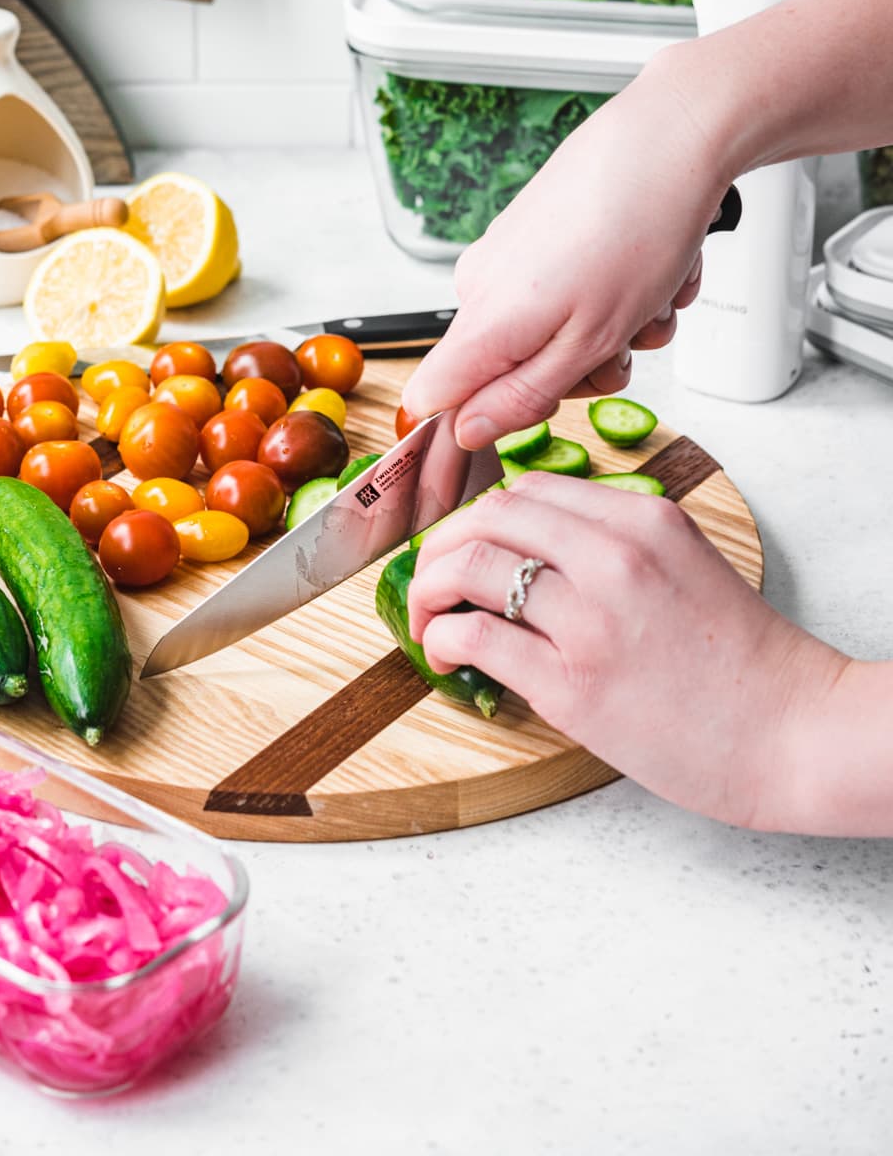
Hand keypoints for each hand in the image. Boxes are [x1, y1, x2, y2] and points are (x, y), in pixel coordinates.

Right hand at [402, 55, 730, 445]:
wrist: (669, 138)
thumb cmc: (634, 227)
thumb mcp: (586, 342)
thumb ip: (521, 396)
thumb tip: (466, 432)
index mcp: (483, 318)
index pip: (435, 397)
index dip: (477, 422)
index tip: (533, 411)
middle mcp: (483, 284)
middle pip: (517, 374)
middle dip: (585, 369)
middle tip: (625, 338)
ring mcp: (515, 257)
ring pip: (564, 334)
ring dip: (622, 329)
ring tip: (652, 292)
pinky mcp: (545, 236)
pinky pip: (583, 293)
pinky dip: (628, 290)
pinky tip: (655, 265)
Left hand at [406, 472, 845, 829]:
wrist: (793, 731)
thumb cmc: (742, 661)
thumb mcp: (684, 563)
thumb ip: (616, 543)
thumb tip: (535, 548)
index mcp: (641, 519)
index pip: (527, 491)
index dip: (479, 518)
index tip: (464, 546)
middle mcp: (613, 555)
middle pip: (488, 517)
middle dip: (441, 545)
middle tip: (430, 578)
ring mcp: (591, 618)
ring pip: (470, 566)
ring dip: (429, 588)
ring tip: (428, 616)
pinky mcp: (574, 683)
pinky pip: (477, 636)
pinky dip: (443, 637)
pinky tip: (447, 650)